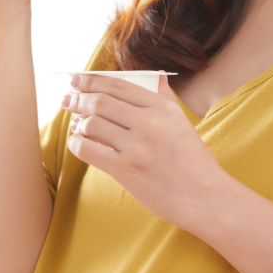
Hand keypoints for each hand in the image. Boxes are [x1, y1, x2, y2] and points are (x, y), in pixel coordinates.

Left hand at [64, 73, 230, 232]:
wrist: (205, 197)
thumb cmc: (193, 162)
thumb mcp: (183, 122)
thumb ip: (165, 98)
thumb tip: (154, 75)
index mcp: (163, 108)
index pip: (119, 85)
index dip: (92, 80)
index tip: (76, 79)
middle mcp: (149, 123)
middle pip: (100, 102)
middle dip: (78, 98)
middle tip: (68, 99)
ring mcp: (136, 147)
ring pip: (92, 123)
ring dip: (78, 122)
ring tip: (77, 124)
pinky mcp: (126, 170)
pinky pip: (88, 149)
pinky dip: (77, 143)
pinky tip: (78, 142)